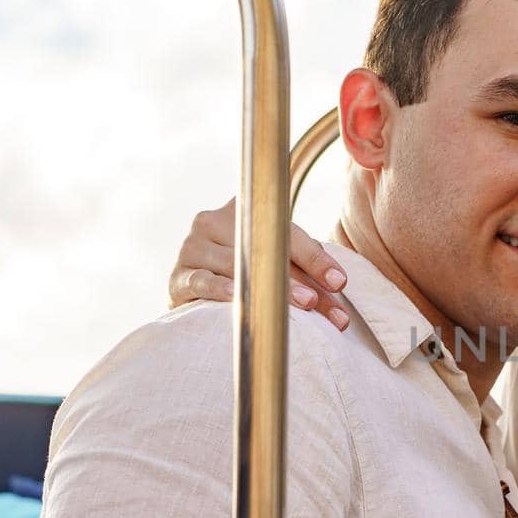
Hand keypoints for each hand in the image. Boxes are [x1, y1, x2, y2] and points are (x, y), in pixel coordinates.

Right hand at [167, 197, 351, 329]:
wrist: (195, 285)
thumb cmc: (246, 271)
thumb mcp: (277, 262)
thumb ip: (306, 268)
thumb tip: (338, 282)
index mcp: (244, 209)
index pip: (286, 233)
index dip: (315, 258)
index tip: (339, 282)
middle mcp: (215, 221)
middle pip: (263, 252)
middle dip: (297, 281)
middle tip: (320, 302)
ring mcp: (193, 247)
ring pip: (237, 267)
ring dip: (268, 291)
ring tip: (299, 308)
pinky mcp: (178, 276)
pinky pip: (201, 280)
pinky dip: (221, 289)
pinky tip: (239, 298)